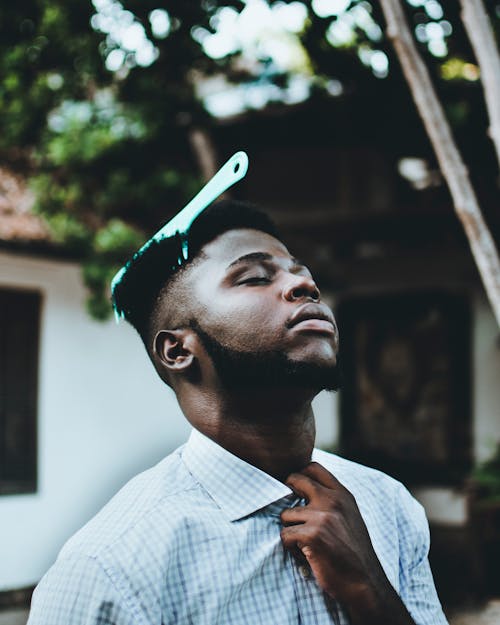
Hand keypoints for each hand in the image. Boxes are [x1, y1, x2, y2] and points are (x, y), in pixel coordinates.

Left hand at [280, 462, 414, 623]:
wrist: (365, 582)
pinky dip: (291, 547)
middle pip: (295, 480)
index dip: (300, 476)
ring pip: (285, 514)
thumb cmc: (354, 552)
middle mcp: (332, 500)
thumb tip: (304, 487)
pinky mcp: (311, 535)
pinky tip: (305, 555)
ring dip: (290, 530)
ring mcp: (321, 516)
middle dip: (287, 494)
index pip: (313, 468)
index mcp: (342, 494)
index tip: (297, 490)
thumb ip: (333, 501)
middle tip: (292, 514)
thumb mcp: (350, 516)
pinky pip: (285, 535)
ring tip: (304, 543)